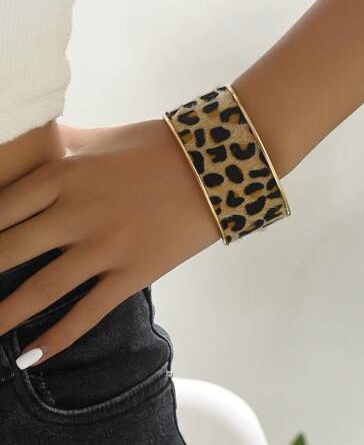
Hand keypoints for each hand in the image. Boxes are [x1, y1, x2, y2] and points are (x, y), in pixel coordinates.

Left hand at [0, 119, 218, 366]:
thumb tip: (25, 146)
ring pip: (41, 288)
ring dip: (5, 315)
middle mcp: (76, 212)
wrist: (214, 165)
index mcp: (64, 173)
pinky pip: (88, 311)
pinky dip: (58, 337)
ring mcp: (105, 246)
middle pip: (8, 250)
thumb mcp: (100, 137)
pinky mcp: (133, 272)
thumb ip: (58, 144)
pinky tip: (32, 355)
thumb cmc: (156, 146)